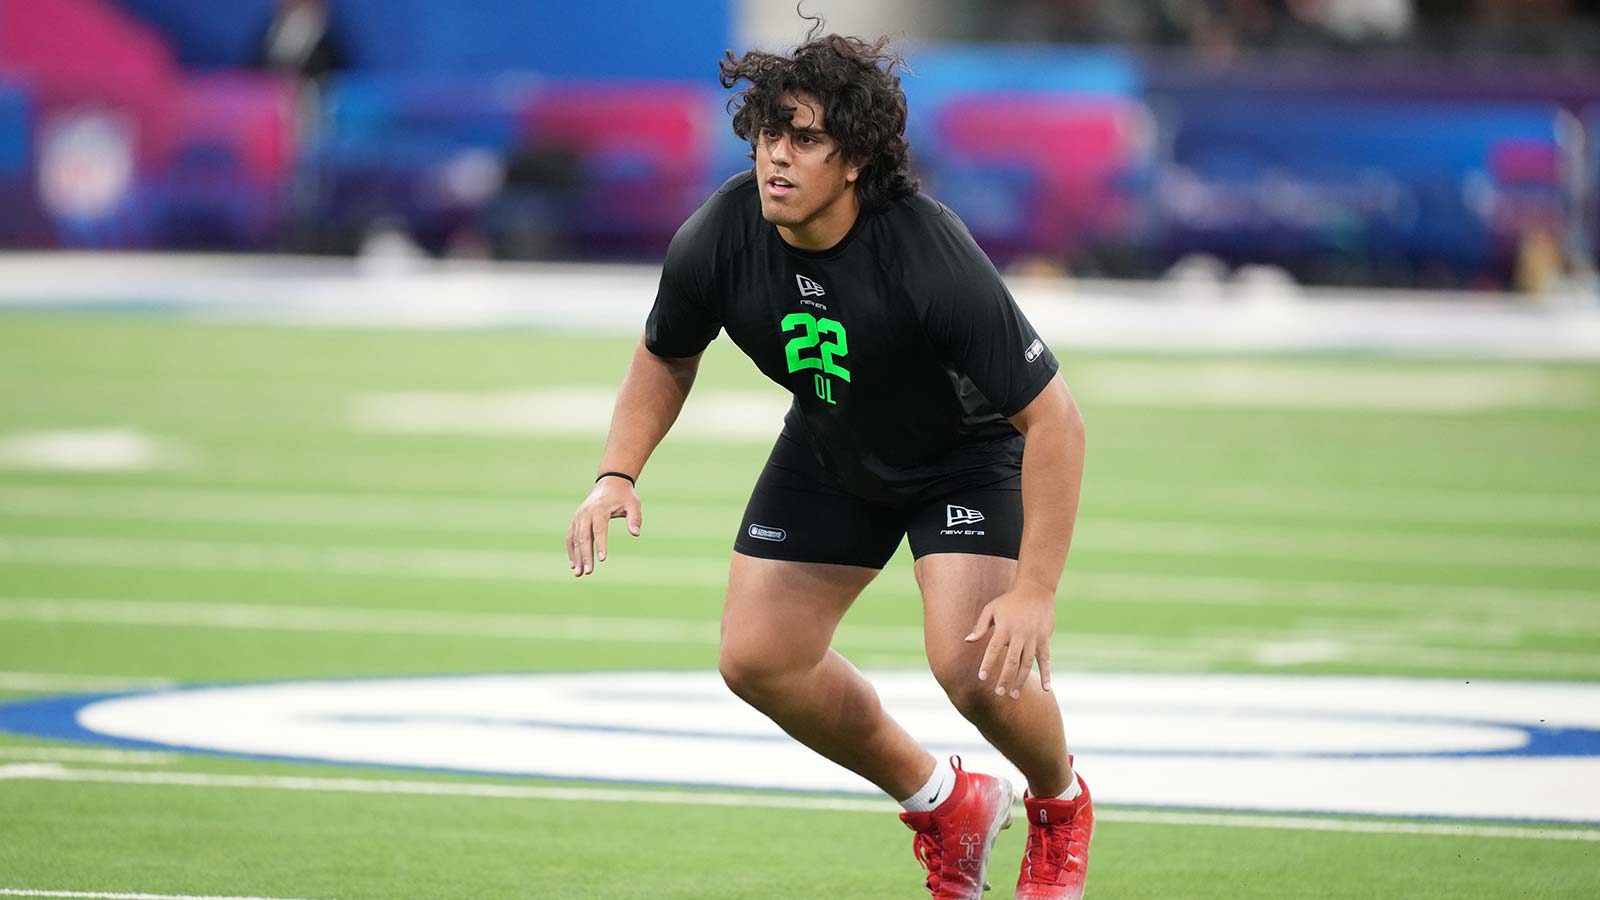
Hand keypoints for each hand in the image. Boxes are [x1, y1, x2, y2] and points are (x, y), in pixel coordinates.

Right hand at [565, 476, 641, 576]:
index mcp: (599, 509)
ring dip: (576, 557)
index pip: (599, 529)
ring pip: (575, 539)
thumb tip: (635, 533)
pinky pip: (570, 537)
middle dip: (585, 556)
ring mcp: (578, 517)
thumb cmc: (624, 495)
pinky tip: (574, 564)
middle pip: (584, 537)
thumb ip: (635, 518)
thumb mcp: (633, 504)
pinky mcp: (576, 520)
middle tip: (589, 572)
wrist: (610, 482)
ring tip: (579, 573)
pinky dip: (571, 550)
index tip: (602, 559)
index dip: (600, 544)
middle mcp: (586, 513)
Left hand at [965, 581, 1055, 698]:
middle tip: (999, 693)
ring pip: (1027, 663)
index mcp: (1004, 628)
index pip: (993, 649)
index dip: (987, 664)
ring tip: (1014, 694)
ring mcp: (1034, 638)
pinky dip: (1046, 674)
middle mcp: (1019, 635)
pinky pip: (1046, 660)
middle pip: (1011, 661)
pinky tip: (1046, 688)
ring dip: (1021, 680)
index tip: (981, 678)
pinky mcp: (1045, 640)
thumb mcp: (991, 609)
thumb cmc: (1009, 601)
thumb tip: (967, 641)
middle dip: (1005, 678)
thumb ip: (980, 626)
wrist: (1035, 590)